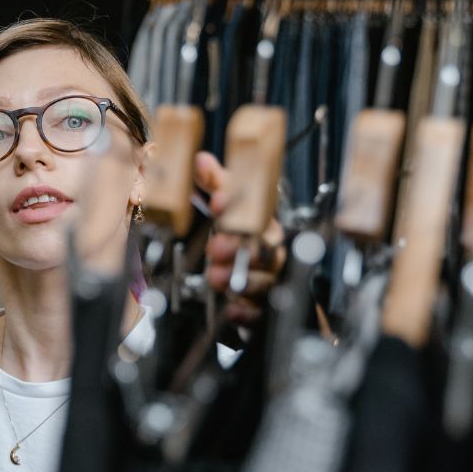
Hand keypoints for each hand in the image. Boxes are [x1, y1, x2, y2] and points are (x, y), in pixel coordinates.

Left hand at [194, 152, 286, 325]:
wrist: (252, 284)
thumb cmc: (239, 241)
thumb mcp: (226, 211)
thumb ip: (216, 186)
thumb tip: (201, 160)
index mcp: (263, 224)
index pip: (256, 211)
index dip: (236, 204)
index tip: (217, 202)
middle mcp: (272, 252)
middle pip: (265, 248)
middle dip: (240, 247)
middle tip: (216, 247)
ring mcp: (271, 280)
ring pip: (264, 280)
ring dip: (239, 278)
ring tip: (215, 277)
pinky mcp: (263, 309)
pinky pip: (260, 312)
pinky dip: (245, 311)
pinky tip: (232, 308)